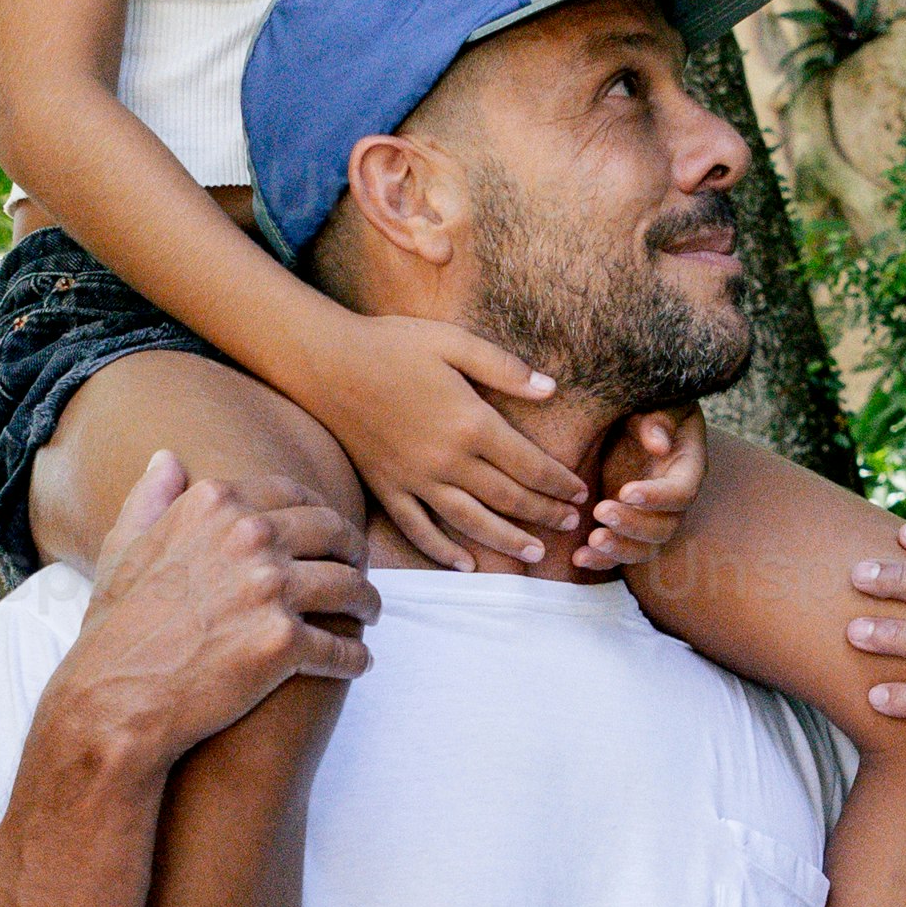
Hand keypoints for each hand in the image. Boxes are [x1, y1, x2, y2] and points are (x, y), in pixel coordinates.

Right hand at [46, 451, 370, 774]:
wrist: (116, 697)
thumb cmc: (117, 628)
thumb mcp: (123, 547)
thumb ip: (151, 497)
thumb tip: (168, 458)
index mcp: (216, 503)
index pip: (293, 495)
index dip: (318, 515)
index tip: (327, 535)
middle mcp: (249, 534)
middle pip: (332, 532)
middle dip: (353, 552)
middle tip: (359, 571)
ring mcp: (270, 587)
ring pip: (349, 586)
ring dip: (365, 602)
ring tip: (366, 615)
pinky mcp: (285, 641)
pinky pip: (342, 647)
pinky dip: (355, 657)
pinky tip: (356, 663)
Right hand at [295, 311, 609, 570]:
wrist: (326, 362)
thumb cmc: (392, 344)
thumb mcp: (453, 341)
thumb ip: (504, 367)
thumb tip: (551, 388)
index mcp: (471, 423)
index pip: (529, 464)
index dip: (559, 482)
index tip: (579, 492)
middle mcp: (447, 460)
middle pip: (508, 498)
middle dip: (544, 513)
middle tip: (570, 525)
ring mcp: (415, 479)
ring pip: (471, 522)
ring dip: (507, 541)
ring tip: (535, 555)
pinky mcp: (386, 488)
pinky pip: (418, 529)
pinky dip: (443, 551)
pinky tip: (466, 564)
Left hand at [563, 402, 706, 579]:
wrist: (627, 415)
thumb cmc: (647, 403)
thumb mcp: (658, 401)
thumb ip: (658, 419)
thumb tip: (658, 444)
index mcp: (687, 467)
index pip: (682, 492)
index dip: (657, 497)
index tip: (626, 491)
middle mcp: (673, 498)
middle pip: (664, 527)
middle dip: (633, 525)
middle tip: (601, 511)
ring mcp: (651, 516)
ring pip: (644, 548)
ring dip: (618, 550)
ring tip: (590, 543)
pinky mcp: (628, 525)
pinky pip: (622, 553)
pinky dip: (601, 560)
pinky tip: (577, 559)